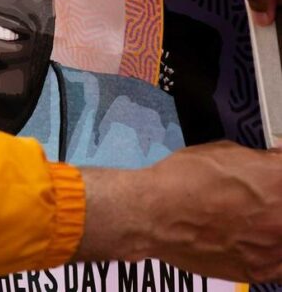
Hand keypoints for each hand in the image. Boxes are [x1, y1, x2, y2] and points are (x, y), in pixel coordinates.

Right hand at [75, 142, 281, 282]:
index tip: (270, 164)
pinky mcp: (259, 272)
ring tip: (252, 215)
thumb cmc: (185, 175)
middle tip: (257, 189)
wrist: (156, 214)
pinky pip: (279, 262)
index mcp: (278, 178)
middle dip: (274, 193)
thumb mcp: (223, 152)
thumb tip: (270, 163)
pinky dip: (270, 248)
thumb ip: (257, 160)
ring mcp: (275, 249)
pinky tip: (253, 237)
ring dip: (273, 221)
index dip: (276, 164)